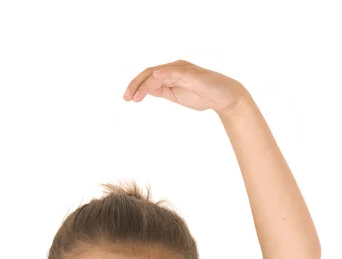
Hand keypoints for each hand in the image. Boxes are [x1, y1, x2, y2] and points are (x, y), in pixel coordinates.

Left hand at [123, 59, 246, 113]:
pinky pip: (175, 72)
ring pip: (158, 73)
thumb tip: (146, 91)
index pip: (149, 77)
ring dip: (144, 84)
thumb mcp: (176, 96)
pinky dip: (163, 74)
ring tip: (135, 97)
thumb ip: (162, 91)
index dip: (136, 86)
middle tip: (126, 98)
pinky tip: (154, 78)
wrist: (224, 98)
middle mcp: (175, 68)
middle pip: (149, 72)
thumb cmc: (202, 96)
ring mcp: (183, 70)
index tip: (127, 99)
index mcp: (170, 73)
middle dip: (135, 85)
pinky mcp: (191, 74)